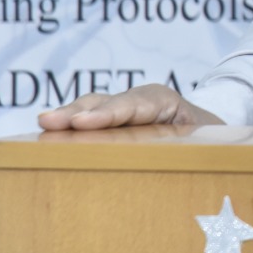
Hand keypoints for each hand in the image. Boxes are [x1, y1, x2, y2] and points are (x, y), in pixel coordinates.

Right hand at [37, 83, 223, 131]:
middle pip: (106, 102)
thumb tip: (182, 155)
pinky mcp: (111, 116)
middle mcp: (140, 98)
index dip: (109, 114)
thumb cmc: (207, 132)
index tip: (84, 122)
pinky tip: (48, 130)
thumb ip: (191, 142)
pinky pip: (89, 118)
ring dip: (68, 116)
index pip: (136, 105)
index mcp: (165, 100)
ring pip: (93, 106)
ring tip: (44, 124)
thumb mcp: (205, 136)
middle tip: (48, 121)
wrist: (208, 122)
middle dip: (78, 112)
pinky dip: (70, 123)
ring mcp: (123, 105)